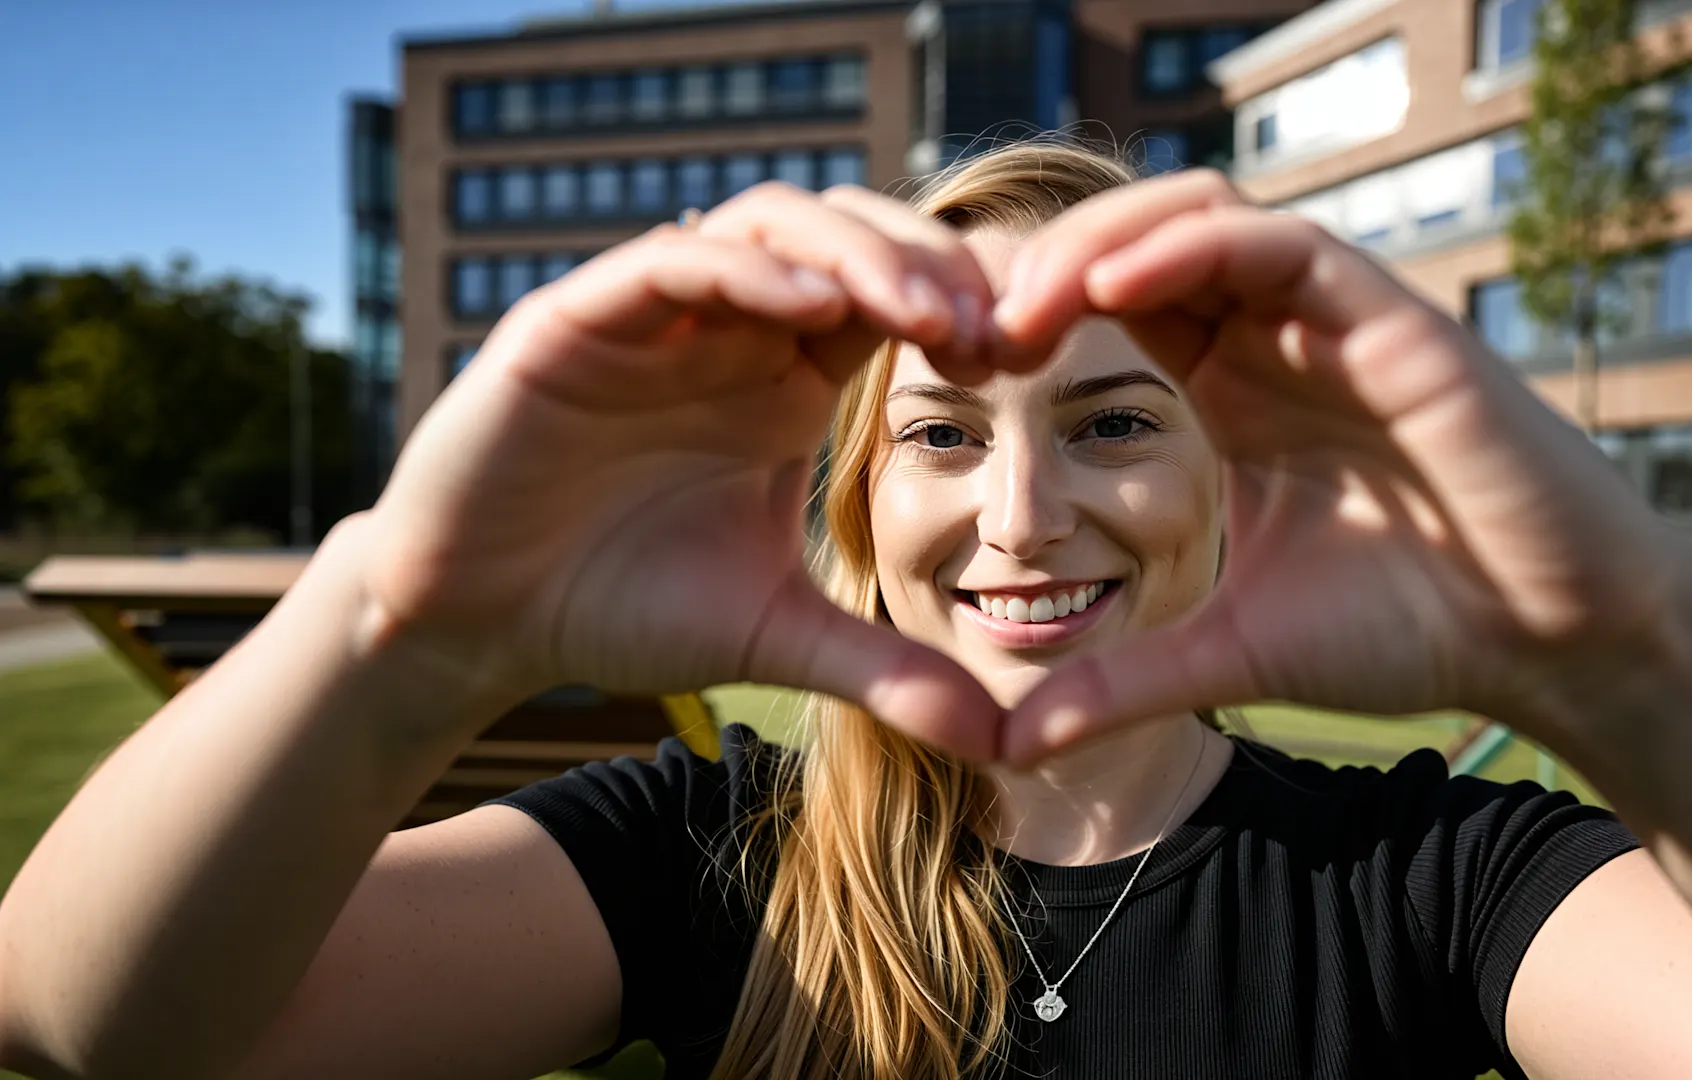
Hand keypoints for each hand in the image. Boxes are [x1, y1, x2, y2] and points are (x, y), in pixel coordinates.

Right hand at [354, 183, 1005, 755]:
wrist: (478, 625)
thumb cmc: (618, 609)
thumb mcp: (776, 636)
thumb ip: (885, 671)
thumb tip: (1006, 740)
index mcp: (785, 378)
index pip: (892, 299)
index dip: (962, 311)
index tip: (1024, 359)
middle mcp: (729, 329)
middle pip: (849, 238)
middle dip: (928, 266)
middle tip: (993, 327)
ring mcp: (653, 315)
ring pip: (768, 228)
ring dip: (855, 254)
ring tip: (924, 312)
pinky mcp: (574, 319)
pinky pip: (670, 264)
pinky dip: (745, 273)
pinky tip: (810, 309)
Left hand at [993, 170, 1691, 765]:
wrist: (1551, 642)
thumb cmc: (1410, 631)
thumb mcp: (1231, 653)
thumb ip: (1123, 684)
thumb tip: (1010, 746)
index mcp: (1233, 387)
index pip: (1112, 305)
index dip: (1026, 314)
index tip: (946, 364)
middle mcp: (1277, 337)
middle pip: (1136, 242)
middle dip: (1040, 268)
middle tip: (957, 326)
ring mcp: (1335, 320)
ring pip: (1200, 219)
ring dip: (1099, 245)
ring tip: (1020, 307)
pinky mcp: (1395, 319)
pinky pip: (1281, 246)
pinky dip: (1192, 249)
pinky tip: (1114, 288)